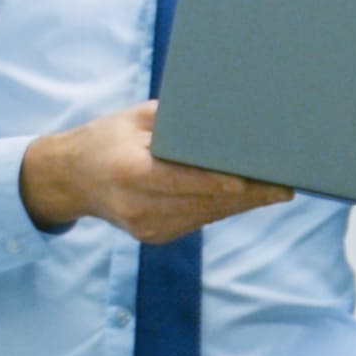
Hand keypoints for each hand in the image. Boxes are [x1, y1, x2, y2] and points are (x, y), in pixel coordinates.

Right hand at [19, 100, 286, 245]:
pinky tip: (246, 197)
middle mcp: (138, 205)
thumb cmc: (106, 138)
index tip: (256, 180)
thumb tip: (224, 121)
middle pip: (205, 202)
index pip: (186, 181)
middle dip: (248, 195)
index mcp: (130, 171)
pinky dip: (222, 209)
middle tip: (285, 185)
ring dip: (242, 204)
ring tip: (276, 190)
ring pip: (207, 216)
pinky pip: (197, 221)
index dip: (224, 183)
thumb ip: (178, 122)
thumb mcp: (135, 118)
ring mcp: (146, 227)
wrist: (70, 179)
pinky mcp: (154, 236)